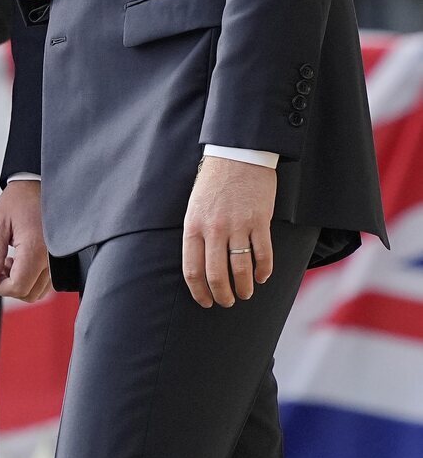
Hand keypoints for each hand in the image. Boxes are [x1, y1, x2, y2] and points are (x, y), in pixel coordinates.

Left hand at [0, 180, 50, 301]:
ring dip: (22, 283)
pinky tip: (23, 260)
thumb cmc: (18, 200)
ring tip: (12, 260)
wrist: (38, 184)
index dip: (1, 286)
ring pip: (40, 292)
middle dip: (11, 286)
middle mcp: (51, 258)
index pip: (19, 286)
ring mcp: (58, 260)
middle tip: (1, 264)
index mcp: (35, 248)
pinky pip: (48, 282)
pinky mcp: (60, 259)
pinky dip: (33, 279)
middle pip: (30, 294)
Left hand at [182, 156, 276, 307]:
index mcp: (193, 225)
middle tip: (227, 302)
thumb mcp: (194, 207)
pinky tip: (262, 277)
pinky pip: (263, 255)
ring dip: (244, 288)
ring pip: (241, 269)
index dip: (199, 292)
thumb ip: (197, 234)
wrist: (236, 155)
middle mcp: (214, 228)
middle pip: (217, 275)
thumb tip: (200, 267)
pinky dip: (264, 271)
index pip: (192, 270)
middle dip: (223, 296)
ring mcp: (238, 225)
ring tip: (245, 293)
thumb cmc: (213, 182)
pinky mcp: (260, 221)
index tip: (205, 301)